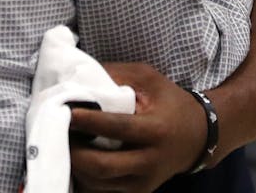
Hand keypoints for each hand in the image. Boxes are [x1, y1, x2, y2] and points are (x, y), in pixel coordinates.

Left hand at [68, 62, 207, 192]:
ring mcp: (144, 183)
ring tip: (62, 147)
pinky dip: (84, 179)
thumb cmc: (170, 102)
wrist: (197, 137)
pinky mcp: (138, 192)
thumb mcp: (149, 79)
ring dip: (75, 167)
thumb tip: (81, 77)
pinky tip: (74, 162)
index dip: (90, 122)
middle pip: (103, 166)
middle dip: (75, 153)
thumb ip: (118, 74)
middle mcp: (151, 161)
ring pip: (99, 184)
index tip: (68, 112)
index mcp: (157, 130)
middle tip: (58, 135)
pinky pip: (103, 192)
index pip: (118, 129)